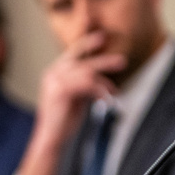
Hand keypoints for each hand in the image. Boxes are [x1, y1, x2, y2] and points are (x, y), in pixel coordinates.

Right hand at [19, 31, 125, 174]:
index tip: (102, 35)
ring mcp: (55, 81)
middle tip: (122, 61)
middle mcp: (53, 73)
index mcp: (55, 71)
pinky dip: (101, 91)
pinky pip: (87, 84)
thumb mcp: (77, 95)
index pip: (73, 52)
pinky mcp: (60, 91)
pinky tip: (108, 100)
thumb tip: (103, 77)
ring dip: (105, 82)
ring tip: (115, 91)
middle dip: (104, 60)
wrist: (52, 138)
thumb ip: (85, 83)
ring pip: (88, 72)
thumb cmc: (65, 118)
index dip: (87, 42)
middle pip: (82, 58)